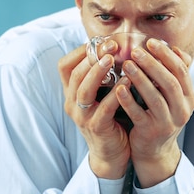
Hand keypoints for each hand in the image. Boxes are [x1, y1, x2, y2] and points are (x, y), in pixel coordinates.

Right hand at [58, 45, 129, 178]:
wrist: (111, 153)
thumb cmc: (110, 118)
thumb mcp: (101, 95)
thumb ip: (103, 76)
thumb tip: (115, 46)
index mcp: (72, 92)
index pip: (65, 65)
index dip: (80, 50)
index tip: (100, 39)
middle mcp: (72, 103)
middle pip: (74, 74)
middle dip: (92, 56)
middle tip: (110, 44)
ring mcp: (82, 116)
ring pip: (84, 89)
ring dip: (97, 71)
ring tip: (113, 58)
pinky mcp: (96, 127)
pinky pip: (104, 107)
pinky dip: (115, 93)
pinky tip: (128, 81)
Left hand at [115, 39, 193, 186]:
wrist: (155, 151)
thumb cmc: (160, 115)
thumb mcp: (172, 97)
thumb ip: (174, 75)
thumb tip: (175, 48)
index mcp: (190, 97)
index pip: (182, 70)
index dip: (166, 55)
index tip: (150, 42)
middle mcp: (183, 110)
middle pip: (170, 82)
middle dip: (152, 64)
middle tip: (136, 51)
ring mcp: (168, 123)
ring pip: (155, 97)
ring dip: (140, 79)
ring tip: (126, 65)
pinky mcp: (151, 133)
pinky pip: (139, 114)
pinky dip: (128, 100)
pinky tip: (118, 88)